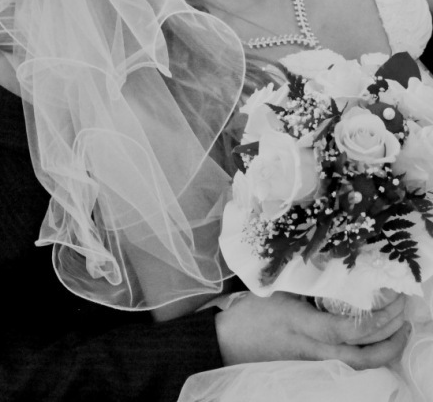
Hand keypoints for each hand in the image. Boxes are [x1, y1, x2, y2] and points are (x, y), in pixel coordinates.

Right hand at [215, 291, 408, 369]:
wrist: (228, 342)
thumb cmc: (249, 312)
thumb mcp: (276, 290)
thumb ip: (307, 285)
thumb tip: (336, 268)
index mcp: (302, 326)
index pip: (348, 330)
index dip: (376, 319)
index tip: (391, 299)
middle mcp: (313, 349)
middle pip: (363, 356)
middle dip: (391, 336)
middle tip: (405, 311)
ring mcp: (315, 361)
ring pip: (361, 364)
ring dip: (386, 348)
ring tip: (400, 327)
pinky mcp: (314, 364)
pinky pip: (351, 362)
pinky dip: (371, 351)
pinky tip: (377, 337)